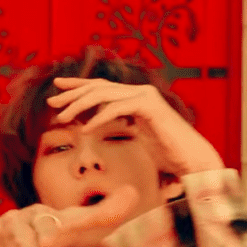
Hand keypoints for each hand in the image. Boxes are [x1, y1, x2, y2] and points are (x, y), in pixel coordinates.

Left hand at [46, 77, 223, 176]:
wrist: (193, 161)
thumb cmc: (170, 157)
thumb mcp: (139, 140)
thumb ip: (122, 130)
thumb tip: (98, 130)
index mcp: (136, 99)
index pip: (102, 88)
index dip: (79, 86)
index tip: (58, 88)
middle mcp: (140, 93)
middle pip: (99, 87)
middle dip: (73, 93)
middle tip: (52, 101)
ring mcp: (146, 97)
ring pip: (104, 94)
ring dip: (80, 105)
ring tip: (62, 118)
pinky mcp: (150, 107)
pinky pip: (118, 108)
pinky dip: (100, 117)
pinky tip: (86, 129)